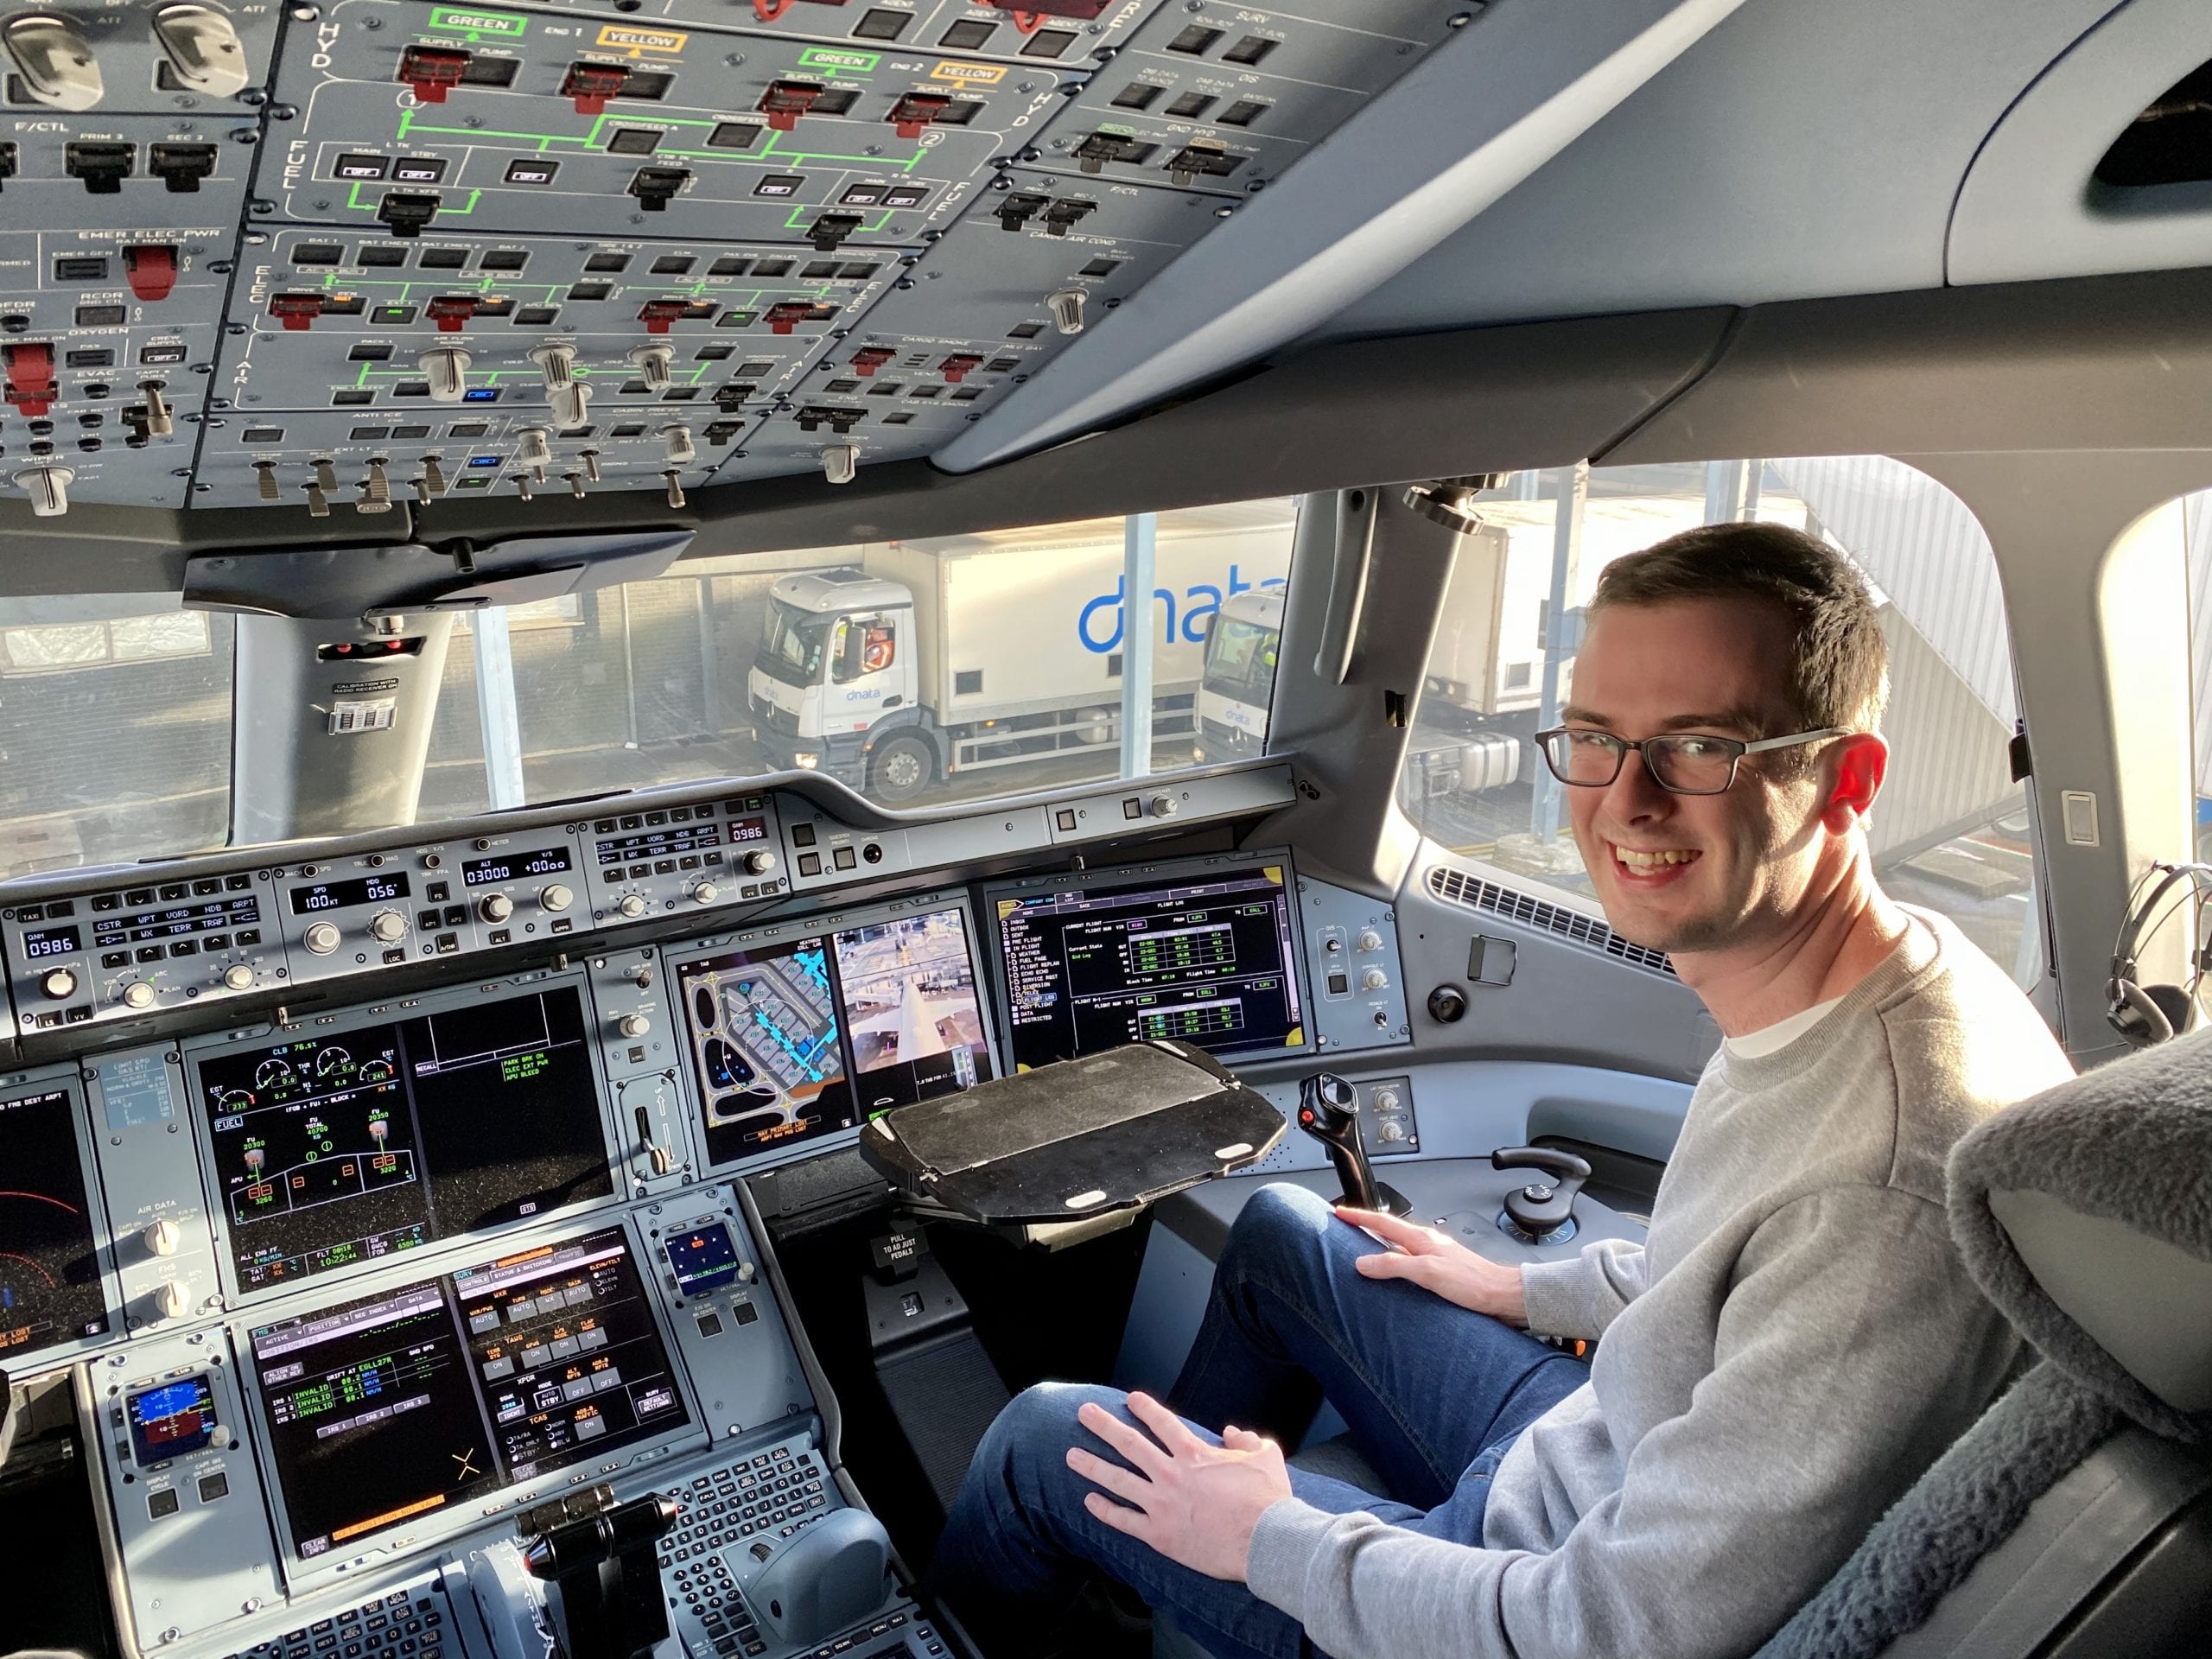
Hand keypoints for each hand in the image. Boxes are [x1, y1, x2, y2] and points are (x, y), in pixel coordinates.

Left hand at [1067, 1393, 1292, 1582]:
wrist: (1264, 1542)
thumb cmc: (1268, 1500)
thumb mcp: (1267, 1457)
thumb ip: (1247, 1439)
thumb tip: (1231, 1432)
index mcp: (1194, 1454)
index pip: (1162, 1422)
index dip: (1145, 1407)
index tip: (1130, 1399)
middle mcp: (1171, 1474)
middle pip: (1129, 1444)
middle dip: (1103, 1425)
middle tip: (1084, 1413)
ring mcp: (1161, 1504)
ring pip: (1118, 1480)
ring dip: (1092, 1466)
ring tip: (1070, 1455)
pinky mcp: (1158, 1534)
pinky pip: (1124, 1520)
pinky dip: (1104, 1510)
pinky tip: (1089, 1501)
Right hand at [1339, 1205, 1528, 1325]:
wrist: (1502, 1295)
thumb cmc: (1474, 1283)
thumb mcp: (1428, 1273)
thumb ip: (1395, 1265)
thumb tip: (1364, 1261)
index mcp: (1422, 1239)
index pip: (1382, 1223)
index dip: (1359, 1217)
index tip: (1340, 1212)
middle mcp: (1427, 1244)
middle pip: (1389, 1232)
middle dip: (1366, 1228)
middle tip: (1346, 1228)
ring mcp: (1435, 1256)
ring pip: (1399, 1247)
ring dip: (1380, 1247)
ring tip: (1363, 1251)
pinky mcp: (1441, 1272)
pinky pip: (1409, 1262)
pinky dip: (1395, 1263)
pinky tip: (1394, 1276)